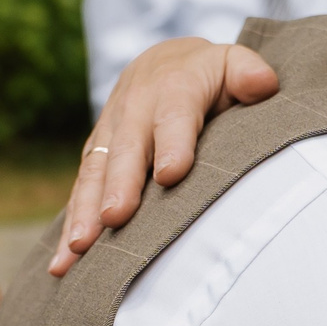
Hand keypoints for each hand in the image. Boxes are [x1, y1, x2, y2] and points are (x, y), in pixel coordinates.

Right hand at [50, 40, 277, 275]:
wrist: (163, 63)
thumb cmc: (209, 75)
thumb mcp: (232, 63)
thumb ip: (247, 72)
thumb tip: (263, 84)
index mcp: (173, 88)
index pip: (174, 116)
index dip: (172, 143)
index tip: (171, 174)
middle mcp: (134, 109)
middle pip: (126, 149)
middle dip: (119, 184)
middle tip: (115, 218)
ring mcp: (110, 134)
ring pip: (95, 173)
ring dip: (85, 211)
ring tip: (79, 248)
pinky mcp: (95, 156)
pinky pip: (81, 190)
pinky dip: (71, 225)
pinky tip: (64, 262)